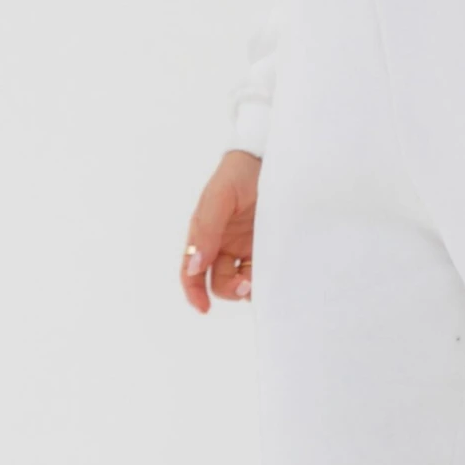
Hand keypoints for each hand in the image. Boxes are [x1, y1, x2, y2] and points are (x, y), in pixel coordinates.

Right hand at [181, 151, 259, 312]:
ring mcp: (247, 248)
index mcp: (205, 234)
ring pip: (243, 281)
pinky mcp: (269, 248)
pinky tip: (273, 277)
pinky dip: (266, 280)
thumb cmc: (240, 172)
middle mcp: (224, 245)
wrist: (272, 157)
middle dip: (229, 289)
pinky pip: (264, 273)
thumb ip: (207, 231)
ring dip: (248, 288)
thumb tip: (194, 267)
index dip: (193, 292)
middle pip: (220, 281)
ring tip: (259, 280)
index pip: (192, 270)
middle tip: (246, 284)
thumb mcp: (219, 197)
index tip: (203, 308)